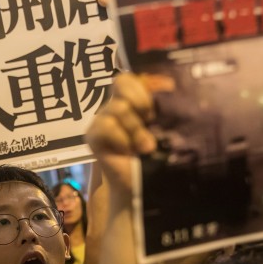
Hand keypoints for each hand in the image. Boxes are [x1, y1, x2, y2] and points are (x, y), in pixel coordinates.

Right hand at [85, 73, 156, 195]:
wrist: (144, 186)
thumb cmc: (158, 157)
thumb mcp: (165, 128)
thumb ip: (165, 107)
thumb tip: (169, 85)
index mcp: (134, 101)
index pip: (130, 77)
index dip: (144, 85)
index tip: (162, 99)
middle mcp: (116, 107)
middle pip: (121, 82)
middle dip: (141, 101)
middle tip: (150, 121)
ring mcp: (103, 120)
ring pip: (118, 107)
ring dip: (136, 129)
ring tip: (146, 147)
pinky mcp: (93, 136)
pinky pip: (106, 125)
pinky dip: (122, 138)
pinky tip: (127, 151)